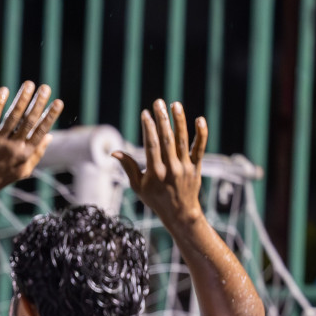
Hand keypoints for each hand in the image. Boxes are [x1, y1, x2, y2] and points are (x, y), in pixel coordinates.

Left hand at [0, 81, 63, 200]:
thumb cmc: (0, 177)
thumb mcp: (22, 171)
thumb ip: (36, 154)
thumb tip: (49, 136)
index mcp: (24, 154)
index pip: (40, 132)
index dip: (50, 116)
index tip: (58, 102)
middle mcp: (12, 147)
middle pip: (28, 121)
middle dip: (38, 103)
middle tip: (46, 88)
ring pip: (12, 117)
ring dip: (22, 99)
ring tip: (29, 85)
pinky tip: (4, 91)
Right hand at [114, 100, 207, 222]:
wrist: (180, 213)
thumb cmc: (155, 199)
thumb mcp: (138, 186)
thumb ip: (128, 167)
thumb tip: (114, 152)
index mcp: (155, 173)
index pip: (151, 145)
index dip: (148, 128)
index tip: (145, 114)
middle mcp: (171, 168)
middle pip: (166, 139)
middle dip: (162, 119)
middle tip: (158, 102)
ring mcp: (185, 167)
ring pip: (183, 140)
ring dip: (179, 121)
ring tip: (175, 105)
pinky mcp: (196, 167)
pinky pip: (199, 148)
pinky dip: (201, 134)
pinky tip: (199, 119)